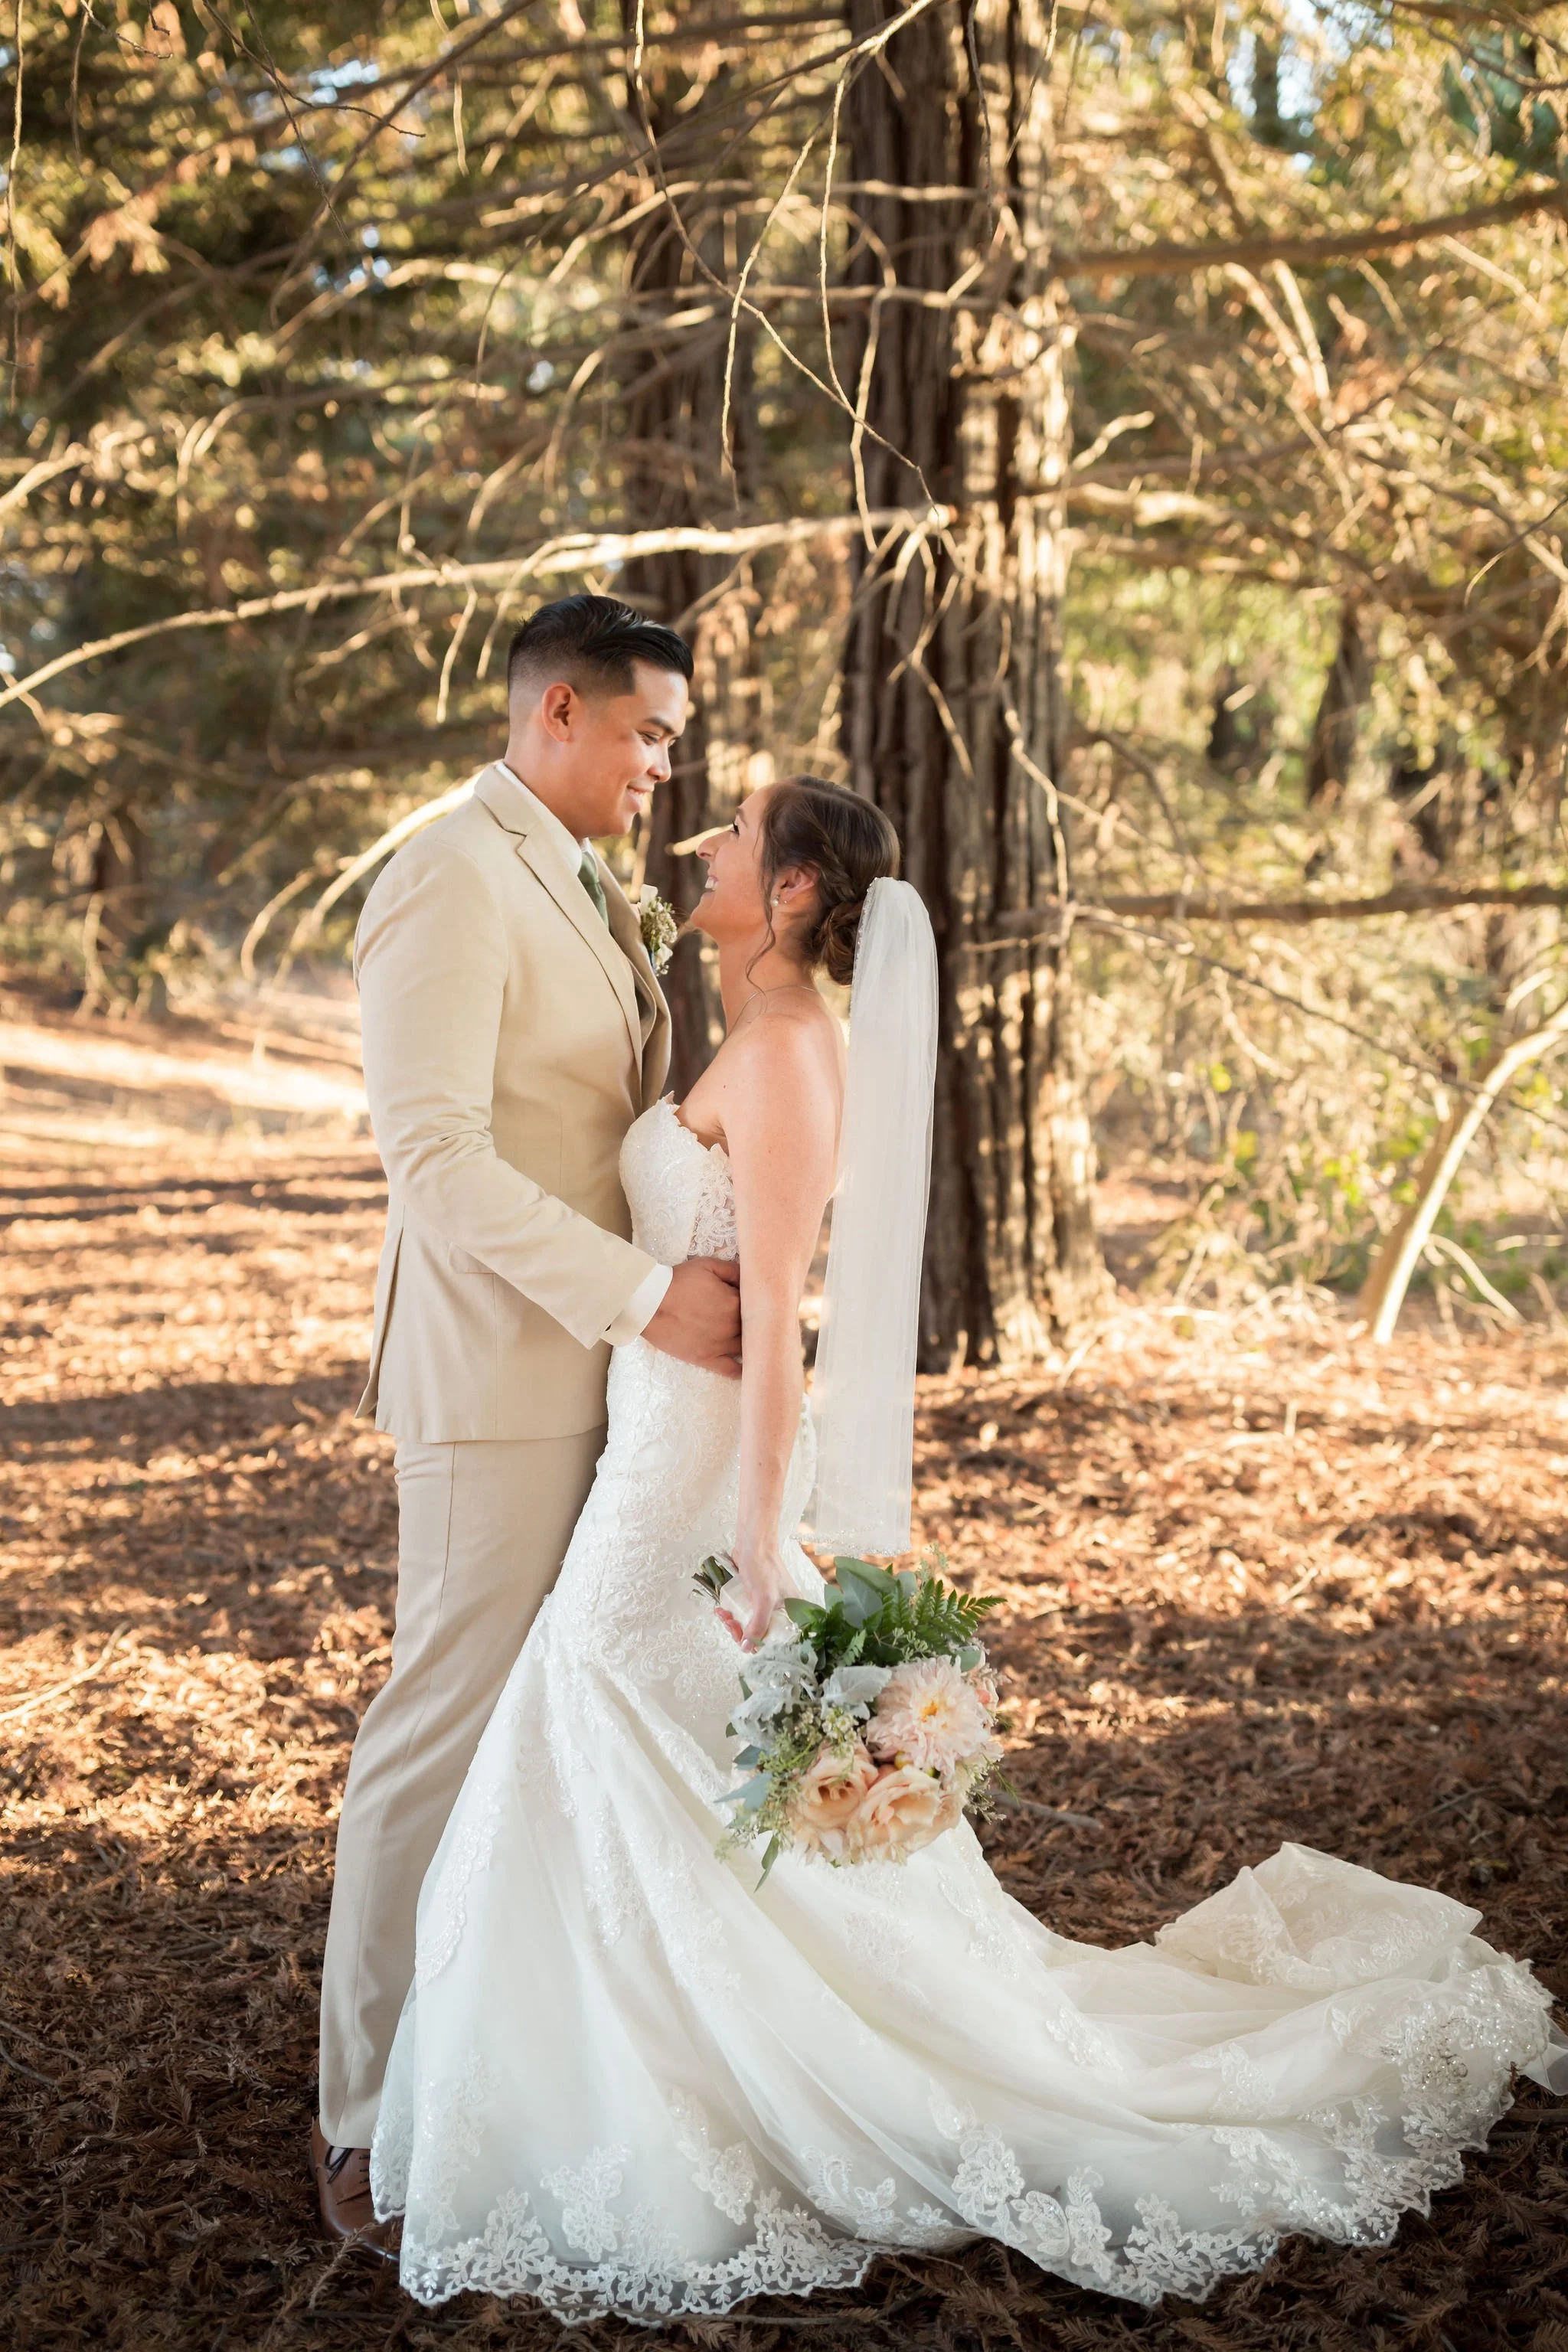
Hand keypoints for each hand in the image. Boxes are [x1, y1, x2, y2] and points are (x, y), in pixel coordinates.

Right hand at [642, 1255, 741, 1378]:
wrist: (650, 1303)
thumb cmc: (678, 1282)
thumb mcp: (708, 1265)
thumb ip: (734, 1270)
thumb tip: (750, 1278)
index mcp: (735, 1302)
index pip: (754, 1303)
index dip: (750, 1300)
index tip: (744, 1299)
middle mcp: (732, 1326)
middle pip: (752, 1326)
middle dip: (752, 1322)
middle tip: (749, 1319)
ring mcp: (720, 1345)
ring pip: (746, 1347)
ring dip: (751, 1344)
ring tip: (752, 1342)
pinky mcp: (707, 1358)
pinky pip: (730, 1369)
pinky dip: (742, 1371)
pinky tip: (749, 1369)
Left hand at [714, 1544, 789, 1650]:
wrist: (752, 1544)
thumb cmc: (763, 1567)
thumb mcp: (763, 1599)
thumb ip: (758, 1625)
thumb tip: (747, 1647)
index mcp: (792, 1613)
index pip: (777, 1640)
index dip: (758, 1643)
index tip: (743, 1638)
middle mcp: (781, 1611)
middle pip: (760, 1634)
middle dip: (741, 1632)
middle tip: (730, 1624)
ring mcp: (767, 1605)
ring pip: (749, 1625)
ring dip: (733, 1623)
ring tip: (724, 1615)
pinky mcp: (754, 1599)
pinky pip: (742, 1614)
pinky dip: (731, 1614)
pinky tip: (721, 1610)